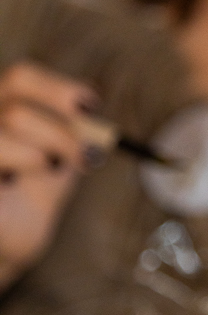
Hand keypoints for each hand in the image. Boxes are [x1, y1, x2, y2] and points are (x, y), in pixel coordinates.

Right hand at [0, 62, 98, 286]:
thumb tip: (89, 105)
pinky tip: (14, 184)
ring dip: (42, 155)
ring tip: (49, 170)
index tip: (92, 106)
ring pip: (6, 131)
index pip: (22, 77)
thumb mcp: (60, 149)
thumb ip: (73, 125)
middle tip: (86, 156)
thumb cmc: (32, 188)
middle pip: (19, 110)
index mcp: (2, 102)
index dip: (58, 88)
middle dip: (61, 134)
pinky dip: (19, 170)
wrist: (11, 237)